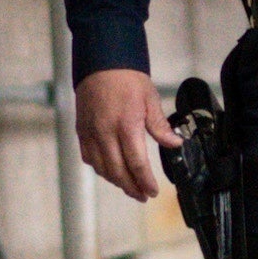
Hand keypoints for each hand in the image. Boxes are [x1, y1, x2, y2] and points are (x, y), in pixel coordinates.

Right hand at [76, 68, 179, 201]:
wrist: (101, 62)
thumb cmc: (127, 78)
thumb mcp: (150, 99)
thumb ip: (160, 126)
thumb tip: (176, 143)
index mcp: (126, 125)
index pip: (136, 163)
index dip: (145, 182)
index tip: (153, 192)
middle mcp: (106, 132)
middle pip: (118, 171)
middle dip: (132, 188)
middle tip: (142, 196)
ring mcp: (91, 133)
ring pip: (102, 168)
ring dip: (116, 181)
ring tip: (129, 187)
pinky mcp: (81, 130)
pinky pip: (89, 157)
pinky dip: (100, 168)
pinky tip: (110, 170)